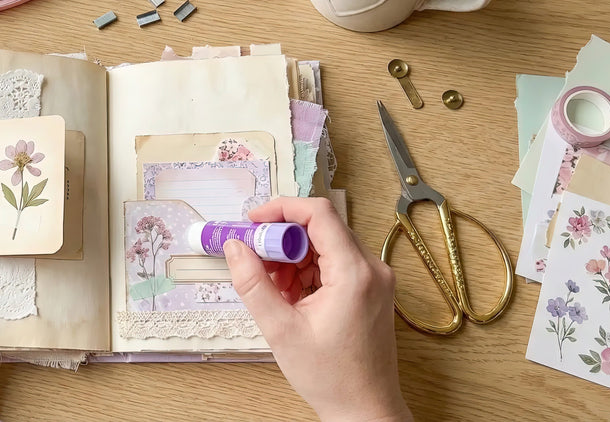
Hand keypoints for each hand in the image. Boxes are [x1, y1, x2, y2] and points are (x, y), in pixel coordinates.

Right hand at [223, 198, 411, 421]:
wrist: (365, 411)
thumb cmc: (332, 378)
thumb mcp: (280, 330)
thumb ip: (253, 284)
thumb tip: (235, 247)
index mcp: (354, 273)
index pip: (319, 214)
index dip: (281, 209)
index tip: (252, 221)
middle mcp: (372, 269)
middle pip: (320, 228)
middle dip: (281, 238)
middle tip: (253, 258)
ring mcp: (374, 279)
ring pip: (325, 245)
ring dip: (292, 257)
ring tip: (272, 287)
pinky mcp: (370, 289)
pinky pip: (333, 263)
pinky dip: (307, 271)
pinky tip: (289, 295)